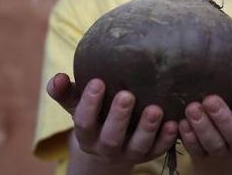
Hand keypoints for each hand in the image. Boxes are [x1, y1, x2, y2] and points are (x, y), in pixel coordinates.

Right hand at [47, 74, 177, 165]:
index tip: (98, 82)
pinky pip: (158, 150)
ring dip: (147, 129)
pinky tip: (174, 123)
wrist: (110, 139)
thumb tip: (57, 78)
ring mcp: (128, 152)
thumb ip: (65, 91)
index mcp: (87, 134)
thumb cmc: (94, 111)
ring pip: (137, 146)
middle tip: (127, 95)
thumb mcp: (77, 102)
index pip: (84, 122)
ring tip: (156, 110)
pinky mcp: (148, 154)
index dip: (90, 104)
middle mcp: (106, 147)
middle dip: (119, 117)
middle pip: (111, 138)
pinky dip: (166, 138)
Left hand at [179, 60, 231, 158]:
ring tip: (191, 108)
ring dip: (202, 127)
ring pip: (214, 145)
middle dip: (222, 118)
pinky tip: (180, 123)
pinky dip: (188, 138)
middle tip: (209, 99)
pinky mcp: (204, 154)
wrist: (224, 130)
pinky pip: (196, 150)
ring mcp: (223, 151)